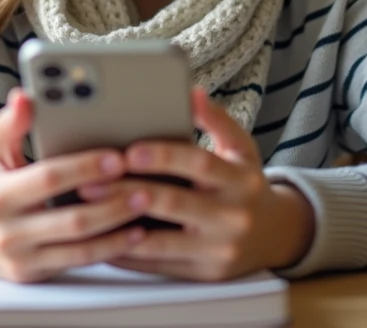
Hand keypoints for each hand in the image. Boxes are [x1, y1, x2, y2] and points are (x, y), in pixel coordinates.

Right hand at [0, 88, 148, 281]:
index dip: (84, 168)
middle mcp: (8, 231)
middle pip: (71, 220)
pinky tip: (133, 234)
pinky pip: (77, 263)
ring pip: (80, 247)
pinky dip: (109, 250)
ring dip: (117, 229)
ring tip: (145, 208)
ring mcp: (21, 258)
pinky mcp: (33, 275)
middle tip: (144, 187)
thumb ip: (10, 124)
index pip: (48, 179)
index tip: (115, 158)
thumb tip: (24, 97)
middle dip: (112, 204)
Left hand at [78, 88, 315, 280]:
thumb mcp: (241, 148)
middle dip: (128, 192)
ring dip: (121, 227)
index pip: (199, 164)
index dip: (164, 157)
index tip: (129, 151)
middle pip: (173, 203)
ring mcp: (218, 249)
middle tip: (90, 183)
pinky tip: (104, 239)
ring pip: (161, 242)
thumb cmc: (246, 184)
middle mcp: (232, 216)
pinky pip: (159, 266)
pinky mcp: (204, 274)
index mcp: (239, 179)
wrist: (276, 235)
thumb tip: (191, 92)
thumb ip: (216, 119)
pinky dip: (129, 253)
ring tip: (89, 212)